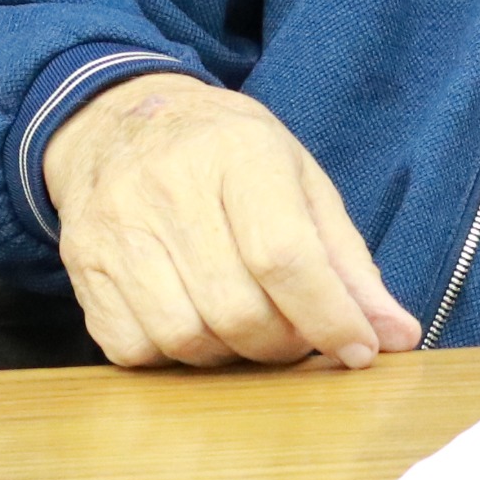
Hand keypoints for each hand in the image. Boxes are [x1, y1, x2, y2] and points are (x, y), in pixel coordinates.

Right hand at [40, 73, 420, 368]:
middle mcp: (168, 187)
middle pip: (236, 308)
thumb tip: (398, 336)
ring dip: (230, 356)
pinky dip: (174, 357)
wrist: (119, 122)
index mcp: (237, 153)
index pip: (284, 256)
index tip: (359, 349)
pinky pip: (133, 349)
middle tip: (300, 335)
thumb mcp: (300, 181)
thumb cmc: (225, 155)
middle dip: (283, 344)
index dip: (328, 316)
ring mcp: (116, 229)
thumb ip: (348, 262)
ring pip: (184, 337)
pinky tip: (196, 323)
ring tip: (249, 329)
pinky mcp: (81, 267)